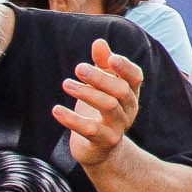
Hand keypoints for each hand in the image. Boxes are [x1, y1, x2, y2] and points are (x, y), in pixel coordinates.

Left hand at [52, 40, 142, 170]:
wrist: (99, 149)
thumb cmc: (99, 111)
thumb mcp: (101, 86)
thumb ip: (102, 64)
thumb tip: (99, 42)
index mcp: (130, 93)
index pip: (135, 77)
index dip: (125, 67)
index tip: (110, 58)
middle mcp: (129, 109)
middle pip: (120, 90)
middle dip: (100, 77)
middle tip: (78, 68)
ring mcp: (118, 127)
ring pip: (108, 107)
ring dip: (86, 93)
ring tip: (66, 84)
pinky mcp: (104, 141)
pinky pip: (90, 130)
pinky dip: (72, 119)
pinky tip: (56, 110)